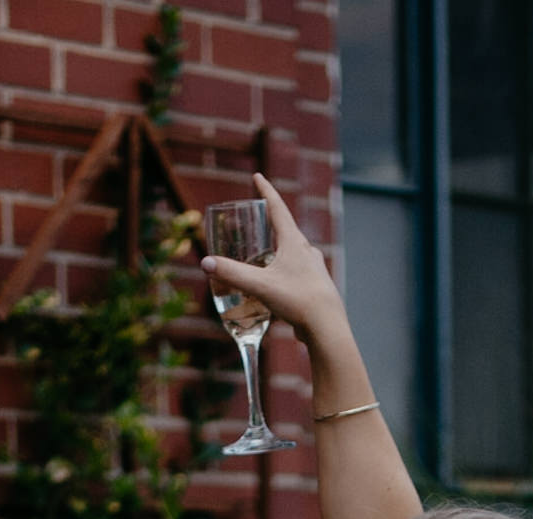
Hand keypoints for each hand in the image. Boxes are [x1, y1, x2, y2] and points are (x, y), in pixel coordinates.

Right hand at [200, 174, 344, 348]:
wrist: (327, 327)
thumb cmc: (296, 300)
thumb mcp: (260, 285)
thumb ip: (232, 274)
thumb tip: (205, 263)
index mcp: (294, 242)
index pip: (277, 208)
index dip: (266, 191)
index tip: (258, 177)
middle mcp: (307, 250)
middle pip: (286, 229)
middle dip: (271, 222)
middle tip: (260, 216)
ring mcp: (314, 268)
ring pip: (294, 251)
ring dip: (280, 247)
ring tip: (268, 251)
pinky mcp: (316, 287)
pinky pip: (298, 272)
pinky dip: (286, 270)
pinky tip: (283, 281)